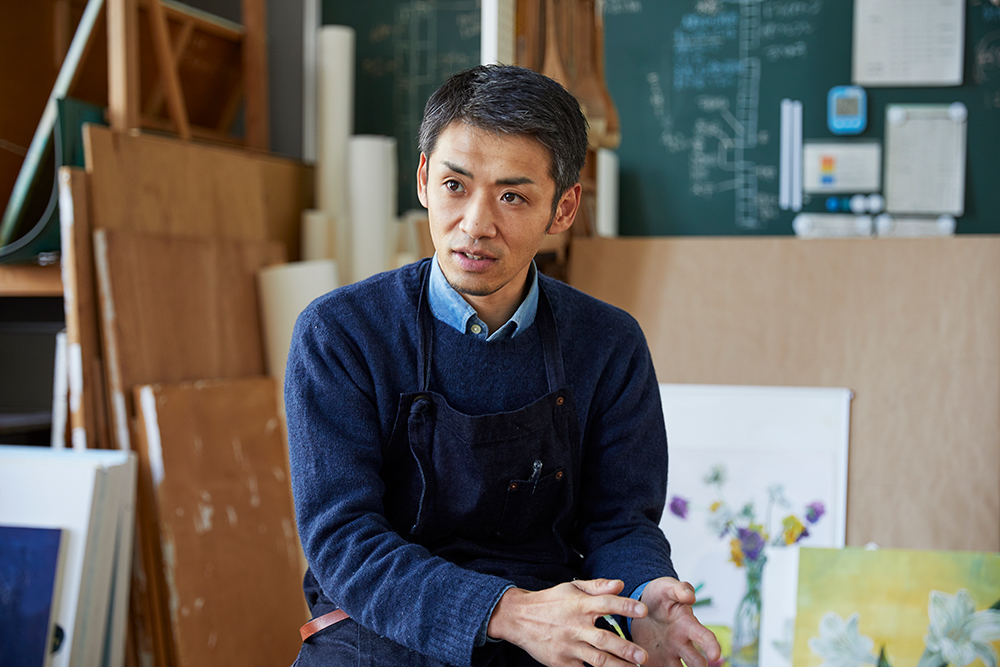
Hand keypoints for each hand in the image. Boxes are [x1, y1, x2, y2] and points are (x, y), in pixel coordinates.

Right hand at [487, 578, 648, 666]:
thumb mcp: (571, 588)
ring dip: (617, 666)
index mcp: (579, 605)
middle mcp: (575, 626)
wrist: (517, 618)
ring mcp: (568, 646)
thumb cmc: (550, 601)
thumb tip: (620, 584)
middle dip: (625, 649)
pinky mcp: (561, 662)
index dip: (625, 606)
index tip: (643, 610)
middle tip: (642, 656)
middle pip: (604, 639)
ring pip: (597, 659)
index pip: (606, 603)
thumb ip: (597, 586)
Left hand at [630, 578, 721, 666]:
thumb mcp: (667, 587)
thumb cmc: (660, 595)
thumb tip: (690, 596)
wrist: (640, 604)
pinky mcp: (654, 661)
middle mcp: (682, 644)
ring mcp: (669, 654)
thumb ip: (679, 589)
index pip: (705, 637)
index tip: (716, 655)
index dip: (712, 646)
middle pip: (696, 661)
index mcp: (688, 625)